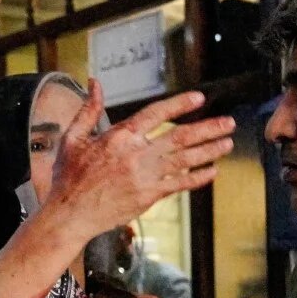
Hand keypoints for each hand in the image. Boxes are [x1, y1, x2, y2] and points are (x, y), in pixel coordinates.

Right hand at [40, 81, 235, 243]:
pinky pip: (180, 184)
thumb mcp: (73, 138)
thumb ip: (89, 109)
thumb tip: (95, 83)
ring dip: (210, 151)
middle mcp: (137, 155)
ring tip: (227, 143)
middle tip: (228, 122)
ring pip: (185, 160)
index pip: (156, 114)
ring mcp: (146, 177)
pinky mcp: (149, 196)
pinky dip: (198, 177)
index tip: (199, 98)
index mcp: (120, 137)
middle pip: (181, 137)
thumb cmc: (69, 177)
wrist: (70, 214)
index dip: (180, 104)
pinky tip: (212, 171)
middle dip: (208, 129)